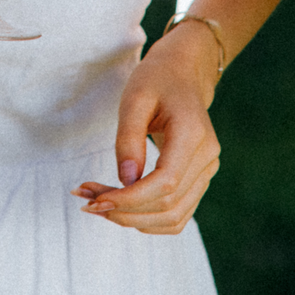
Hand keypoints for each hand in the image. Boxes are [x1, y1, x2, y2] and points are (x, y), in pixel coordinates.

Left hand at [73, 40, 219, 233]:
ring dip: (133, 220)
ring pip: (174, 217)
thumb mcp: (134, 98)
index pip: (165, 183)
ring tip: (99, 205)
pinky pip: (178, 215)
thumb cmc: (155, 81)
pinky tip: (121, 208)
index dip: (130, 199)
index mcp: (193, 134)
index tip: (95, 200)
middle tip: (87, 202)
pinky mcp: (199, 179)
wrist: (182, 74)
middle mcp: (207, 157)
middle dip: (124, 211)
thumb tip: (125, 181)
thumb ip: (128, 139)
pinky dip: (148, 219)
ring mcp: (207, 170)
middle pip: (168, 204)